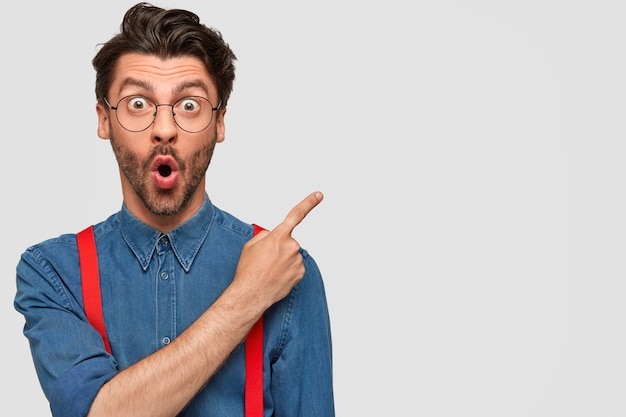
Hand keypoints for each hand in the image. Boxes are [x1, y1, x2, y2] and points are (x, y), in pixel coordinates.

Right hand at [233, 191, 323, 307]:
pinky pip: (295, 267)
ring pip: (292, 255)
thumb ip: (266, 235)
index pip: (296, 215)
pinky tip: (277, 276)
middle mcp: (291, 247)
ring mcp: (297, 260)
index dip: (309, 203)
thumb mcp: (250, 245)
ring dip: (283, 260)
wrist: (251, 293)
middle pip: (288, 242)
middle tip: (266, 260)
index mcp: (278, 236)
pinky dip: (288, 270)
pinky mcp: (300, 273)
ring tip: (269, 270)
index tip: (319, 195)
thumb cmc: (249, 271)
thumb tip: (274, 235)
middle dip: (279, 248)